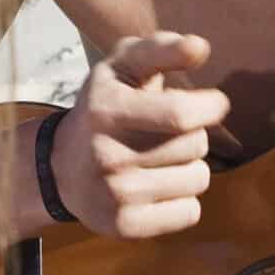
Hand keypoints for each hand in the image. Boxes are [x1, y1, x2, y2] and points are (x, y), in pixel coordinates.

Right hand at [51, 32, 233, 239]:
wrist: (60, 167)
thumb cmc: (104, 107)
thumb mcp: (122, 66)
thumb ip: (161, 48)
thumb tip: (201, 47)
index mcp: (108, 110)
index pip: (181, 113)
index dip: (211, 106)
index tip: (214, 103)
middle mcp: (108, 155)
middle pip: (196, 145)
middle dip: (195, 134)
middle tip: (170, 132)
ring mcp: (115, 195)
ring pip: (198, 179)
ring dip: (191, 166)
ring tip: (164, 159)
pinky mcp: (124, 226)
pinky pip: (189, 213)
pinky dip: (183, 199)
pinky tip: (159, 187)